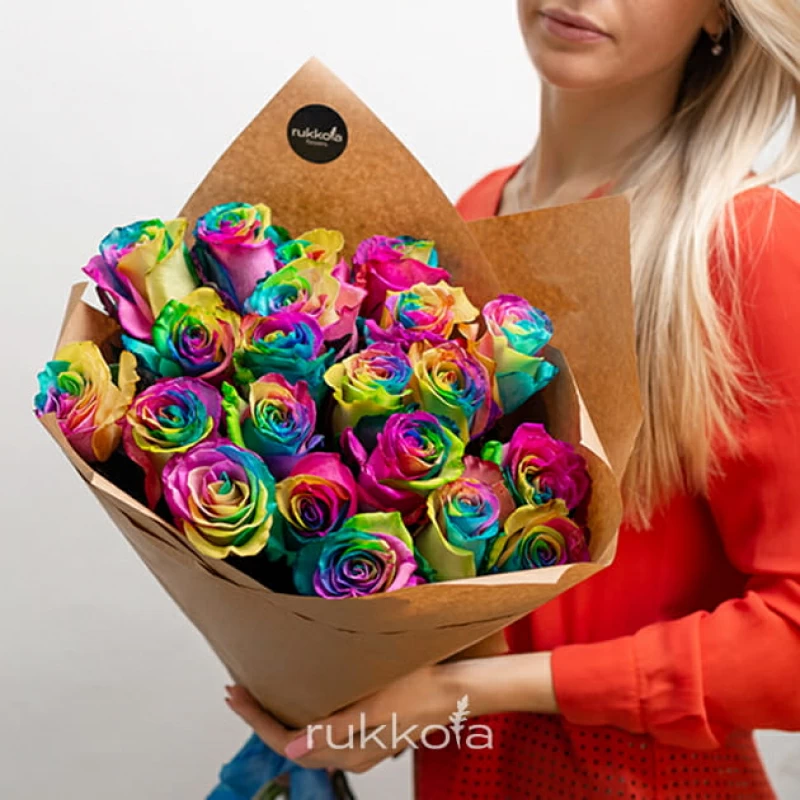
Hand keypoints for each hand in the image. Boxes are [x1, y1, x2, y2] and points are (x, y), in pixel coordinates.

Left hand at [225, 651, 556, 773]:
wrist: (455, 689)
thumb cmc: (417, 690)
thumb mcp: (374, 707)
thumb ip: (333, 729)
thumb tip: (292, 750)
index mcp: (348, 750)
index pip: (288, 741)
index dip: (257, 720)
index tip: (235, 695)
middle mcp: (350, 752)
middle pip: (293, 741)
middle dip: (262, 717)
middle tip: (238, 691)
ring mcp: (359, 742)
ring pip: (307, 736)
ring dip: (281, 715)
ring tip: (261, 692)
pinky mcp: (369, 730)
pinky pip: (325, 729)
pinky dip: (303, 714)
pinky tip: (300, 696)